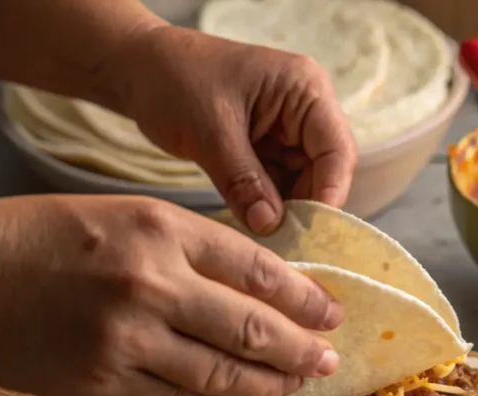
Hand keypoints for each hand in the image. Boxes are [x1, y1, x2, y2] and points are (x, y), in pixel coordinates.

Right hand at [0, 195, 341, 395]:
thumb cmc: (50, 237)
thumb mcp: (131, 217)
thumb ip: (196, 250)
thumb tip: (263, 292)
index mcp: (162, 230)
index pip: (258, 270)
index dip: (305, 298)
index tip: (332, 315)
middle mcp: (150, 283)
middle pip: (251, 328)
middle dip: (301, 351)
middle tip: (329, 362)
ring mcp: (126, 338)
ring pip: (221, 373)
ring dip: (268, 385)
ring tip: (294, 387)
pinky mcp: (103, 383)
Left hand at [110, 25, 357, 235]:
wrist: (139, 69)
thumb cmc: (174, 80)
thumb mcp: (209, 131)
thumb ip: (243, 181)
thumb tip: (270, 227)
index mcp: (306, 90)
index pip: (337, 151)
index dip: (329, 193)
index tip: (308, 232)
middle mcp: (307, 110)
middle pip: (327, 172)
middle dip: (306, 208)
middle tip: (285, 244)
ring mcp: (290, 131)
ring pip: (304, 184)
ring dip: (287, 212)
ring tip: (267, 240)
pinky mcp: (270, 149)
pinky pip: (281, 186)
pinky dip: (269, 207)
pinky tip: (255, 226)